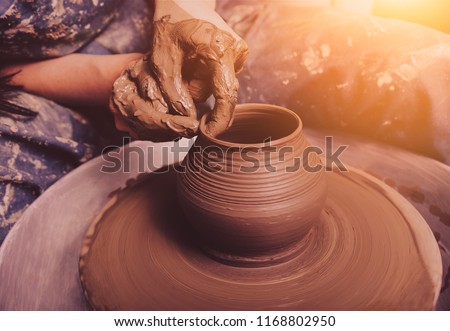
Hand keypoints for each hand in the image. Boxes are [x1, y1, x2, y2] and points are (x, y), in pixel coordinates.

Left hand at [110, 14, 247, 140]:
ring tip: (183, 62)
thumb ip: (174, 92)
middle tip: (177, 74)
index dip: (220, 119)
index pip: (226, 95)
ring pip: (216, 85)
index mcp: (220, 49)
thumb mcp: (162, 59)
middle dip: (195, 91)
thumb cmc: (170, 23)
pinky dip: (203, 76)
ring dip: (196, 83)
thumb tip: (188, 118)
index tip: (210, 134)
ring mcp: (239, 52)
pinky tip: (194, 60)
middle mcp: (237, 51)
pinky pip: (218, 77)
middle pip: (217, 91)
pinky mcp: (237, 54)